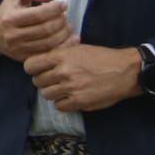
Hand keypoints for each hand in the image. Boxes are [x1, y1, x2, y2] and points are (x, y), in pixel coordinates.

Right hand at [0, 0, 73, 61]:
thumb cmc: (7, 11)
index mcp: (10, 18)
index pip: (37, 15)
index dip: (54, 9)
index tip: (63, 4)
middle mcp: (13, 36)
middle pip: (45, 30)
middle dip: (60, 21)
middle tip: (65, 15)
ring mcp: (19, 49)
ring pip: (49, 43)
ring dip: (64, 34)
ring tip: (67, 25)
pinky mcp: (25, 59)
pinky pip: (48, 54)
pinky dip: (63, 47)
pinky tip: (70, 39)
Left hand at [23, 40, 140, 111]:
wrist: (124, 71)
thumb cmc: (102, 57)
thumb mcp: (78, 48)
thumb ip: (59, 52)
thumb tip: (42, 56)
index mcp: (61, 56)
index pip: (30, 65)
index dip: (32, 69)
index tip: (38, 70)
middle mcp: (63, 72)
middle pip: (37, 82)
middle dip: (44, 81)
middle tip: (55, 80)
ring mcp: (70, 88)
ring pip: (46, 95)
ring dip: (53, 93)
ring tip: (64, 88)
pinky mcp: (79, 102)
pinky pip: (59, 106)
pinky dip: (63, 103)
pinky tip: (72, 96)